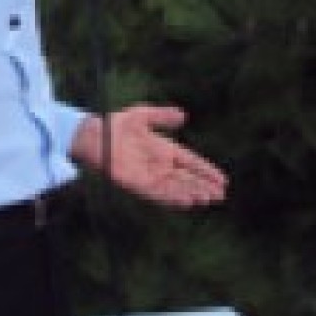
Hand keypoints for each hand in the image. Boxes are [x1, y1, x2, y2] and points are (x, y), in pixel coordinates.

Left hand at [72, 105, 227, 208]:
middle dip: (203, 186)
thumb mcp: (142, 115)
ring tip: (208, 199)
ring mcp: (148, 176)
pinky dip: (172, 197)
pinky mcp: (136, 184)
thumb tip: (184, 115)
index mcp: (163, 150)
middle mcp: (159, 165)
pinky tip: (186, 201)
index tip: (223, 179)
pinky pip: (158, 193)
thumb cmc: (116, 125)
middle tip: (221, 194)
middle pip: (186, 178)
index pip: (190, 162)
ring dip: (191, 193)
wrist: (93, 135)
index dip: (206, 170)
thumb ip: (162, 116)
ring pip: (176, 188)